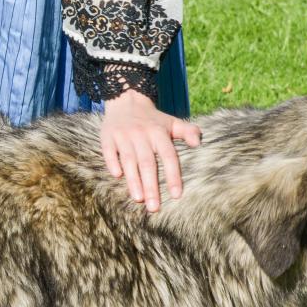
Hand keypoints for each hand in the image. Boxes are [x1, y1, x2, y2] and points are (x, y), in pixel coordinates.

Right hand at [100, 91, 200, 213]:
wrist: (126, 99)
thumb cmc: (152, 118)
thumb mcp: (171, 122)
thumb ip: (187, 131)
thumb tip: (198, 143)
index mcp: (159, 133)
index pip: (168, 156)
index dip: (173, 175)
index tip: (176, 195)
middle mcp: (142, 134)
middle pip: (148, 163)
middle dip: (151, 186)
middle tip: (154, 207)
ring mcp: (124, 135)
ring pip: (129, 160)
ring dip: (134, 180)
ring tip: (138, 199)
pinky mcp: (108, 136)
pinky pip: (110, 151)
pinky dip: (113, 163)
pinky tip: (117, 176)